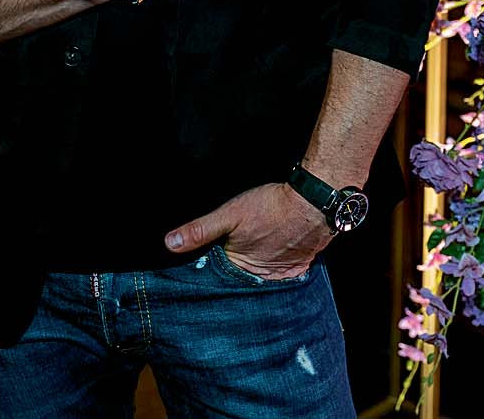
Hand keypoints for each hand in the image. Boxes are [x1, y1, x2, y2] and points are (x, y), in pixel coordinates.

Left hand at [163, 181, 333, 279]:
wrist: (313, 203)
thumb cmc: (272, 207)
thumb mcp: (230, 214)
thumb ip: (200, 230)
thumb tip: (170, 244)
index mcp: (240, 268)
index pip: (218, 276)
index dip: (209, 270)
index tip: (199, 268)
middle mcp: (260, 277)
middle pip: (240, 280)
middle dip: (232, 277)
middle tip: (229, 260)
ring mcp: (281, 274)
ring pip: (260, 279)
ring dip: (253, 274)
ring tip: (250, 260)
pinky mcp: (297, 267)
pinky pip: (281, 275)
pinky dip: (274, 270)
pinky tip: (271, 258)